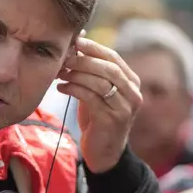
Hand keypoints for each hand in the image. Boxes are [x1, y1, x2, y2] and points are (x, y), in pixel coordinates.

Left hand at [57, 37, 141, 172]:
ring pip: (100, 82)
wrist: (104, 152)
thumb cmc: (97, 117)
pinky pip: (91, 98)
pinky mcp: (113, 120)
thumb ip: (90, 70)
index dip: (93, 47)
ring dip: (76, 75)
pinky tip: (61, 88)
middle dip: (83, 60)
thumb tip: (77, 40)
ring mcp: (125, 107)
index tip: (74, 41)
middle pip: (108, 68)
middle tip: (63, 58)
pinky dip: (74, 89)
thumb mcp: (95, 90)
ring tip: (59, 73)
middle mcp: (133, 93)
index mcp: (131, 81)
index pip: (113, 57)